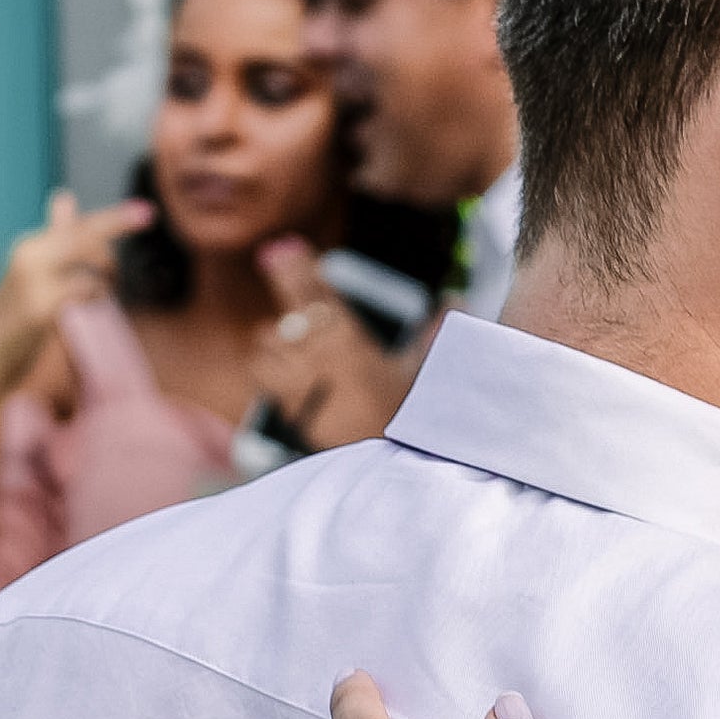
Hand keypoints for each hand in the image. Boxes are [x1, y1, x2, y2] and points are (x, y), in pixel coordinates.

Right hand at [0, 190, 150, 396]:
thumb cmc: (19, 312)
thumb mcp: (35, 270)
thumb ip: (56, 236)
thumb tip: (65, 195)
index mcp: (32, 245)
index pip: (79, 227)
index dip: (115, 219)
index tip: (146, 211)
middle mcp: (30, 255)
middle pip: (86, 239)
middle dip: (112, 255)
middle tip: (114, 277)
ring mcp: (34, 280)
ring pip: (89, 267)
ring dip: (105, 282)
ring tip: (97, 296)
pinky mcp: (40, 307)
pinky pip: (84, 294)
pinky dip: (94, 299)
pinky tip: (87, 307)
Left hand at [246, 239, 416, 451]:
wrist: (391, 467)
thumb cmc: (410, 418)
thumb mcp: (424, 372)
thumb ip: (434, 331)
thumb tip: (455, 298)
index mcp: (350, 341)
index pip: (315, 292)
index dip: (294, 268)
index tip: (278, 250)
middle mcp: (318, 357)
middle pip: (285, 322)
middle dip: (293, 325)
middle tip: (312, 337)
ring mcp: (298, 383)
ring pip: (268, 345)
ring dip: (277, 347)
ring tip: (299, 360)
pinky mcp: (287, 408)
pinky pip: (264, 376)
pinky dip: (270, 372)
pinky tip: (288, 381)